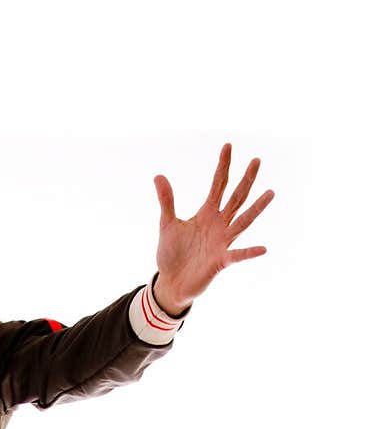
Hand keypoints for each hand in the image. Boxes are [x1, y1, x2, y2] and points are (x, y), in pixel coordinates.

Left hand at [152, 142, 274, 313]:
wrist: (170, 282)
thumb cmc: (172, 254)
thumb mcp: (167, 224)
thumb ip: (167, 201)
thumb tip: (158, 176)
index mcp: (207, 213)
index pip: (218, 185)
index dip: (223, 166)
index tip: (228, 146)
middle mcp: (219, 225)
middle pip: (236, 198)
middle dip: (245, 180)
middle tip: (257, 160)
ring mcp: (222, 242)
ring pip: (243, 221)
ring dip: (256, 208)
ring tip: (270, 193)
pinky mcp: (221, 261)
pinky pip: (238, 255)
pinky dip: (249, 252)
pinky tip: (263, 249)